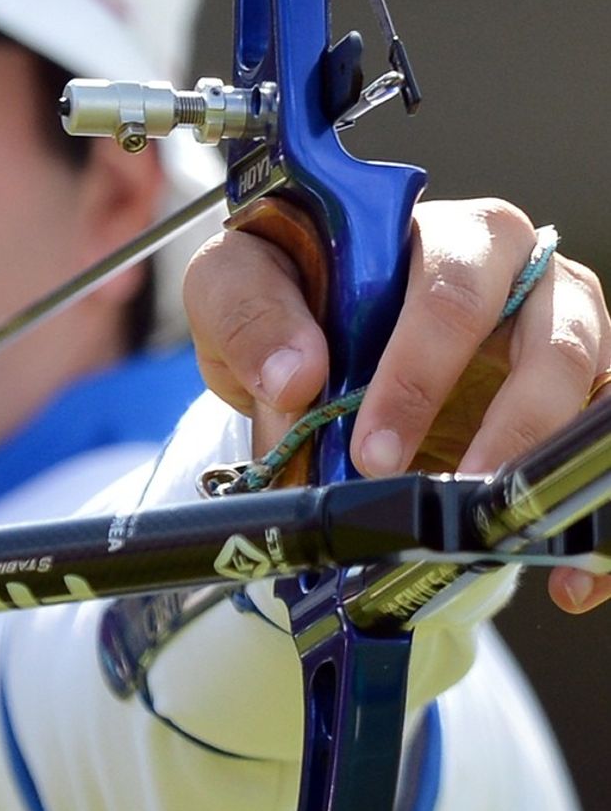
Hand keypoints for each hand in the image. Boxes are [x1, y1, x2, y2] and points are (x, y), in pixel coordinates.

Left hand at [183, 198, 609, 608]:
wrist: (298, 336)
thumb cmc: (281, 291)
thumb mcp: (236, 284)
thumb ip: (253, 317)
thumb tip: (296, 378)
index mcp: (445, 236)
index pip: (451, 294)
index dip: (418, 375)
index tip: (373, 451)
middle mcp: (524, 277)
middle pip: (553, 345)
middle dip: (504, 430)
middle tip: (442, 495)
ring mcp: (561, 338)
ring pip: (594, 394)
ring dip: (553, 472)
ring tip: (503, 536)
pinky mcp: (574, 399)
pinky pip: (603, 451)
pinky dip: (597, 514)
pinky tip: (568, 574)